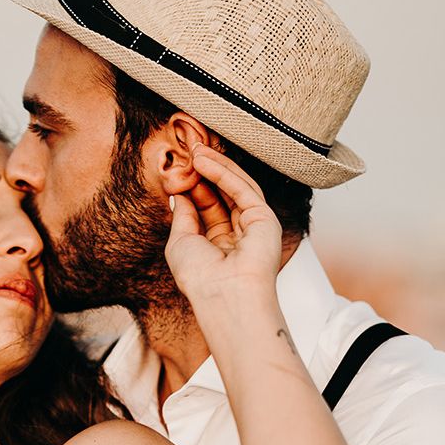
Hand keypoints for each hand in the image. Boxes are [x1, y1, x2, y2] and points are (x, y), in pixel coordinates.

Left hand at [165, 145, 282, 305]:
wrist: (223, 295)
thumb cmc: (199, 277)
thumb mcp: (181, 242)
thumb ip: (184, 215)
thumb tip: (179, 194)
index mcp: (217, 245)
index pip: (207, 208)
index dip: (193, 187)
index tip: (178, 169)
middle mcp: (237, 236)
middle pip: (222, 195)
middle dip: (205, 173)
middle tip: (188, 151)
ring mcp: (253, 227)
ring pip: (235, 188)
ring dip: (215, 167)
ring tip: (194, 150)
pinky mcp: (265, 219)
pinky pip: (243, 189)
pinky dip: (223, 173)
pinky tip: (204, 161)